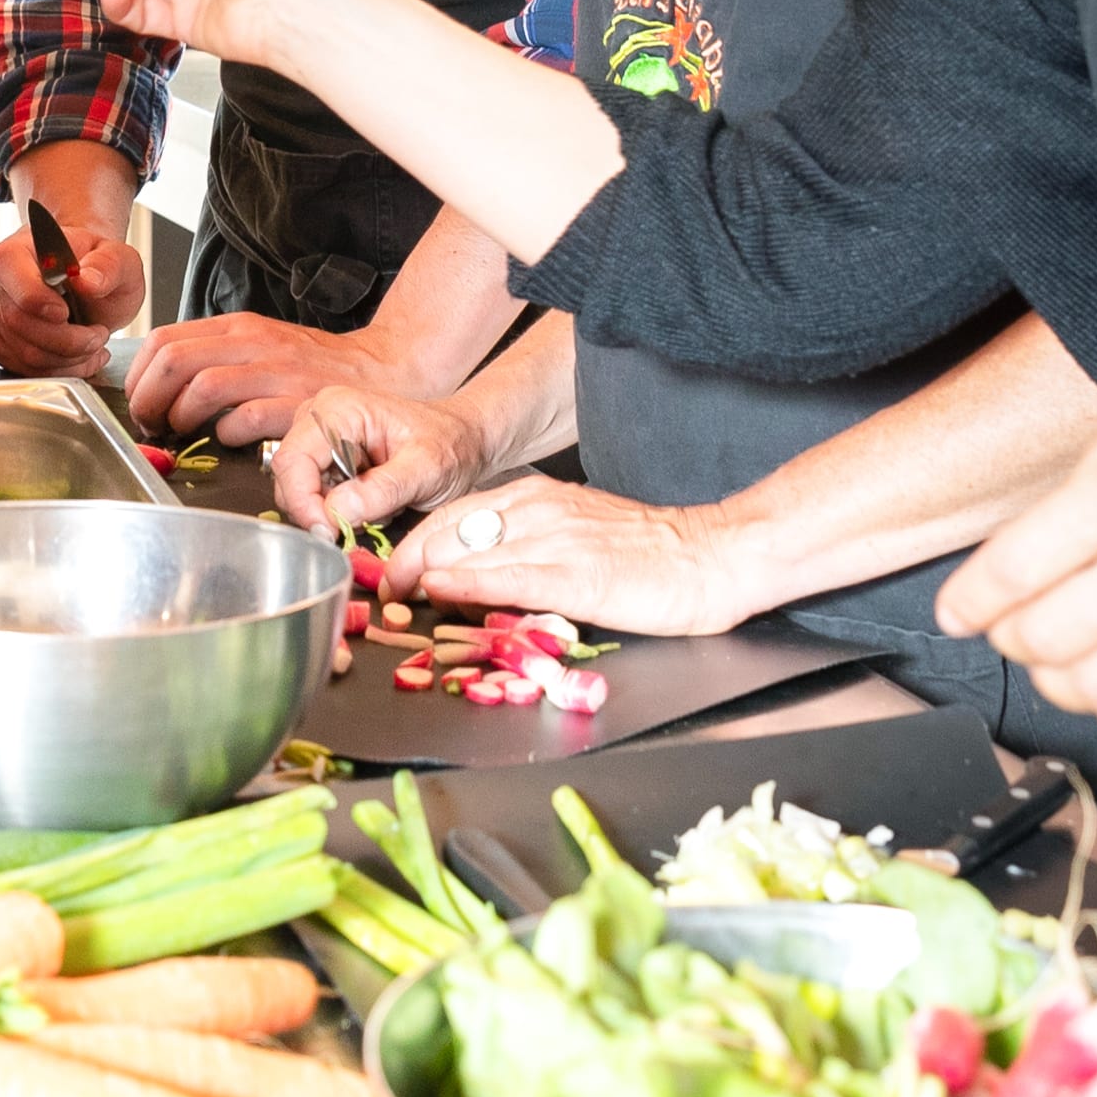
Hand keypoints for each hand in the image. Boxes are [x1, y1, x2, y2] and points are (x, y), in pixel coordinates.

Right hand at [0, 215, 142, 378]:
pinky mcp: (5, 345)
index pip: (15, 282)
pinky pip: (27, 370)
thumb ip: (108, 265)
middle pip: (21, 324)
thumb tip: (87, 280)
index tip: (66, 313)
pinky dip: (62, 371)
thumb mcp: (120, 259)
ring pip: (26, 354)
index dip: (39, 303)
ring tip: (94, 343)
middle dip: (68, 340)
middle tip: (98, 334)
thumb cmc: (99, 266)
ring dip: (70, 358)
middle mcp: (3, 284)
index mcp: (19, 252)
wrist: (92, 283)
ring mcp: (0, 317)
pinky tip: (81, 356)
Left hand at [129, 312, 422, 446]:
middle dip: (149, 398)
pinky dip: (224, 434)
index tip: (139, 400)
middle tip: (151, 422)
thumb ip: (217, 355)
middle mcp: (255, 344)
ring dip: (180, 417)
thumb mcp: (262, 344)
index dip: (139, 375)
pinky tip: (226, 440)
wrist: (384, 366)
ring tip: (182, 432)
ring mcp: (278, 373)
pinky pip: (244, 420)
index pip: (165, 340)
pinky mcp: (298, 405)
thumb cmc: (314, 364)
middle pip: (174, 361)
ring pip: (203, 387)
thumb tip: (161, 382)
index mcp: (239, 328)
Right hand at [269, 384, 492, 536]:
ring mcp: (319, 440)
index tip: (328, 533)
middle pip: (288, 477)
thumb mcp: (426, 468)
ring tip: (375, 509)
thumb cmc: (450, 444)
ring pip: (298, 491)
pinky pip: (315, 496)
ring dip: (331, 512)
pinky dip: (339, 511)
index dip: (303, 503)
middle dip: (318, 511)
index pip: (293, 460)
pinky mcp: (325, 460)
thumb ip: (383, 489)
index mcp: (338, 409)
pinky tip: (370, 505)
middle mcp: (319, 419)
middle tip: (355, 530)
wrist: (465, 441)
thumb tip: (336, 512)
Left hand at [387, 472, 751, 633]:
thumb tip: (482, 571)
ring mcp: (558, 540)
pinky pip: (511, 575)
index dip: (418, 543)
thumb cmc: (653, 553)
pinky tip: (442, 589)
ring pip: (473, 550)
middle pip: (451, 529)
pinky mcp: (579, 575)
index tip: (394, 571)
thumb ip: (531, 544)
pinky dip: (470, 582)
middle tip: (382, 590)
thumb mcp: (579, 532)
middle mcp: (540, 511)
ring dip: (426, 574)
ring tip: (396, 598)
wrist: (714, 556)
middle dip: (408, 560)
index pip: (457, 515)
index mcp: (539, 499)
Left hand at [938, 370, 1096, 748]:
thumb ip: (1066, 507)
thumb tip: (1007, 567)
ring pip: (1096, 692)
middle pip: (1043, 640)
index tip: (959, 612)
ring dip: (1062, 683)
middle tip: (1016, 626)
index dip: (968, 601)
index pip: (1010, 572)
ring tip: (1068, 657)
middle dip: (1010, 639)